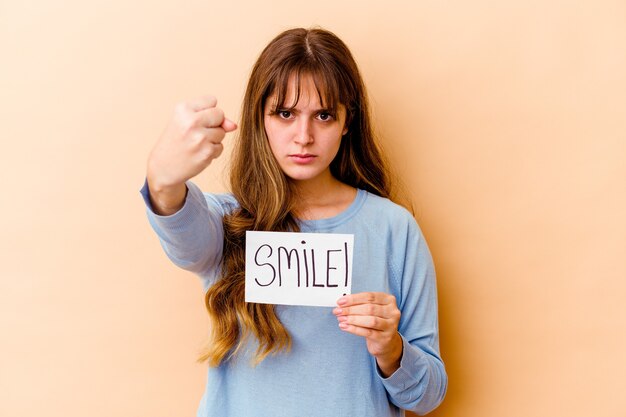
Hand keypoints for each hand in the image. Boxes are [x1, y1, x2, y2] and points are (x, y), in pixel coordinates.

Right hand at [146, 96, 236, 213]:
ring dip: (213, 139)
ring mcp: (200, 138)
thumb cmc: (176, 142)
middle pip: (220, 114)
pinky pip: (220, 147)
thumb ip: (212, 118)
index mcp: (183, 109)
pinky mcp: (207, 153)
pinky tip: (198, 154)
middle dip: (213, 123)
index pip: (212, 100)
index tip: (194, 121)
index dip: (206, 112)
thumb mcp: (187, 122)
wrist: (163, 168)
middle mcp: (191, 121)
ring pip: (222, 132)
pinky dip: (212, 152)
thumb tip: (234, 126)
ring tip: (195, 144)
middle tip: (196, 133)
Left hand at [333, 292, 402, 376]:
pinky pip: (368, 332)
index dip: (354, 299)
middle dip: (351, 309)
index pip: (370, 296)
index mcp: (389, 300)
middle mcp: (393, 312)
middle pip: (369, 308)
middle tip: (337, 311)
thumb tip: (341, 304)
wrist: (386, 342)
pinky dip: (354, 329)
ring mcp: (390, 325)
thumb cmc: (376, 321)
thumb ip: (359, 304)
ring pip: (370, 320)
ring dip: (352, 319)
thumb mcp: (372, 310)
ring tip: (340, 319)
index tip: (340, 302)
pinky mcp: (385, 338)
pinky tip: (344, 327)